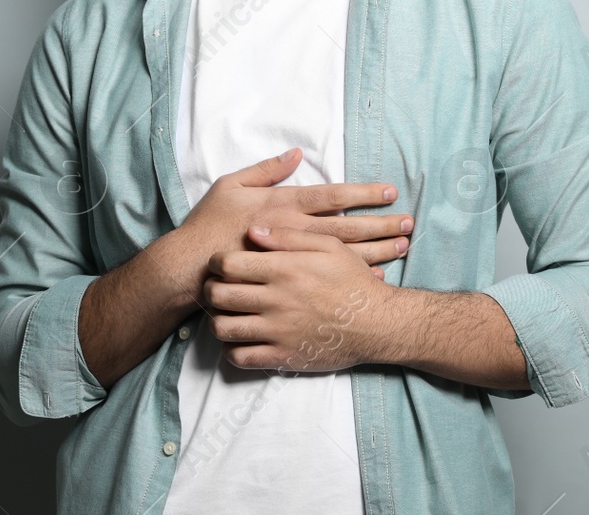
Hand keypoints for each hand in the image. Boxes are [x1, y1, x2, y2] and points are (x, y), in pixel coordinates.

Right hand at [172, 148, 412, 288]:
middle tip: (408, 223)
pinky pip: (329, 280)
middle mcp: (294, 231)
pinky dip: (353, 277)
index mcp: (283, 205)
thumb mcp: (230, 185)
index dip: (363, 193)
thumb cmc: (208, 224)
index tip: (390, 192)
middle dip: (380, 225)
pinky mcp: (290, 281)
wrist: (191, 269)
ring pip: (343, 254)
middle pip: (347, 227)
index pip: (332, 196)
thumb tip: (296, 153)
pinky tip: (377, 276)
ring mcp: (294, 259)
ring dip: (376, 250)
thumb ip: (266, 170)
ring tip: (402, 247)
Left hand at [203, 226, 396, 371]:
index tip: (220, 263)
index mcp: (284, 270)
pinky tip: (240, 338)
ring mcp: (278, 332)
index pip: (228, 265)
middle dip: (211, 289)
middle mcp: (276, 301)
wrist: (378, 324)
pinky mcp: (283, 357)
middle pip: (218, 295)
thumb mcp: (329, 246)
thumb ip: (289, 237)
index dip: (217, 262)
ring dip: (218, 319)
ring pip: (223, 328)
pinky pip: (240, 357)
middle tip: (217, 286)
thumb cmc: (353, 281)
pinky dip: (231, 348)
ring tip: (226, 312)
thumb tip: (253, 230)